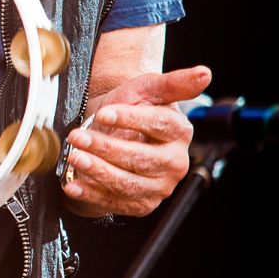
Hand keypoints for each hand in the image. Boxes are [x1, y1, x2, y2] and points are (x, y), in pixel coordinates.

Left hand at [63, 65, 209, 216]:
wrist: (110, 128)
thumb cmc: (130, 107)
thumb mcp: (146, 89)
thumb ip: (174, 83)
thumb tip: (204, 73)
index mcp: (179, 132)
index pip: (159, 126)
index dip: (132, 119)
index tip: (105, 113)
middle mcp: (174, 162)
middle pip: (143, 159)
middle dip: (107, 148)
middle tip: (78, 137)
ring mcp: (159, 186)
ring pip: (129, 183)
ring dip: (98, 171)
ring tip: (75, 157)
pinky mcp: (140, 204)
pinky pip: (116, 202)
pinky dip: (91, 195)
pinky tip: (73, 185)